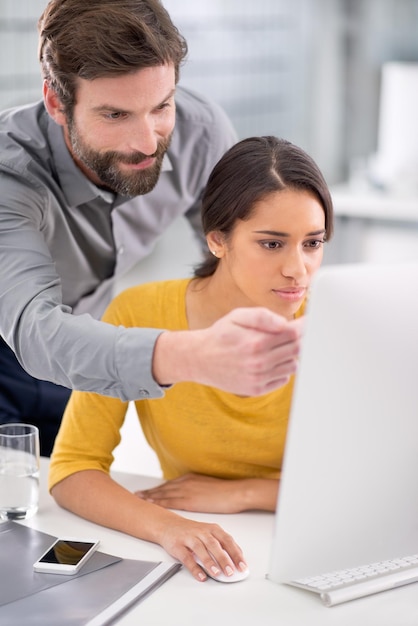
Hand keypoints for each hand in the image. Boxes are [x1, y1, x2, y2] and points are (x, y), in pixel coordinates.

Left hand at [136, 473, 278, 512]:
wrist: (235, 492)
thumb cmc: (225, 491)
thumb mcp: (208, 486)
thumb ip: (196, 489)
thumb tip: (190, 494)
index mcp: (190, 478)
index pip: (169, 484)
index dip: (157, 488)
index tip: (146, 491)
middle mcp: (185, 482)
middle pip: (163, 488)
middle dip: (149, 492)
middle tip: (136, 494)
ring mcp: (186, 491)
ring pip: (164, 494)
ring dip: (150, 497)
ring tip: (139, 499)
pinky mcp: (190, 500)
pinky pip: (171, 502)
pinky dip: (160, 503)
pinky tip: (152, 506)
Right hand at [153, 307, 302, 395]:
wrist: (199, 359)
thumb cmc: (221, 334)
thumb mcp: (237, 316)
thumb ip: (263, 317)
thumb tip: (285, 324)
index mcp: (257, 341)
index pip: (294, 334)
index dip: (305, 327)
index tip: (310, 322)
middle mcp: (259, 362)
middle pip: (297, 350)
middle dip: (300, 340)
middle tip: (297, 333)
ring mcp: (259, 378)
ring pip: (293, 365)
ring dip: (290, 355)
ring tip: (276, 347)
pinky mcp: (257, 389)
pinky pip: (283, 379)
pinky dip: (281, 369)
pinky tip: (269, 361)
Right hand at [156, 515, 247, 581]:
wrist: (168, 525)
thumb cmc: (192, 531)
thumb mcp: (209, 533)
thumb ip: (222, 545)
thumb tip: (237, 559)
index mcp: (212, 529)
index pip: (227, 540)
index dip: (236, 554)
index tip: (243, 566)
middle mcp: (202, 532)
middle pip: (215, 545)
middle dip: (224, 559)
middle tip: (231, 572)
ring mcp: (189, 538)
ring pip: (201, 549)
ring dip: (210, 562)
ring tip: (217, 574)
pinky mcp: (178, 546)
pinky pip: (187, 557)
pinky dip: (194, 567)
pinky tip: (201, 575)